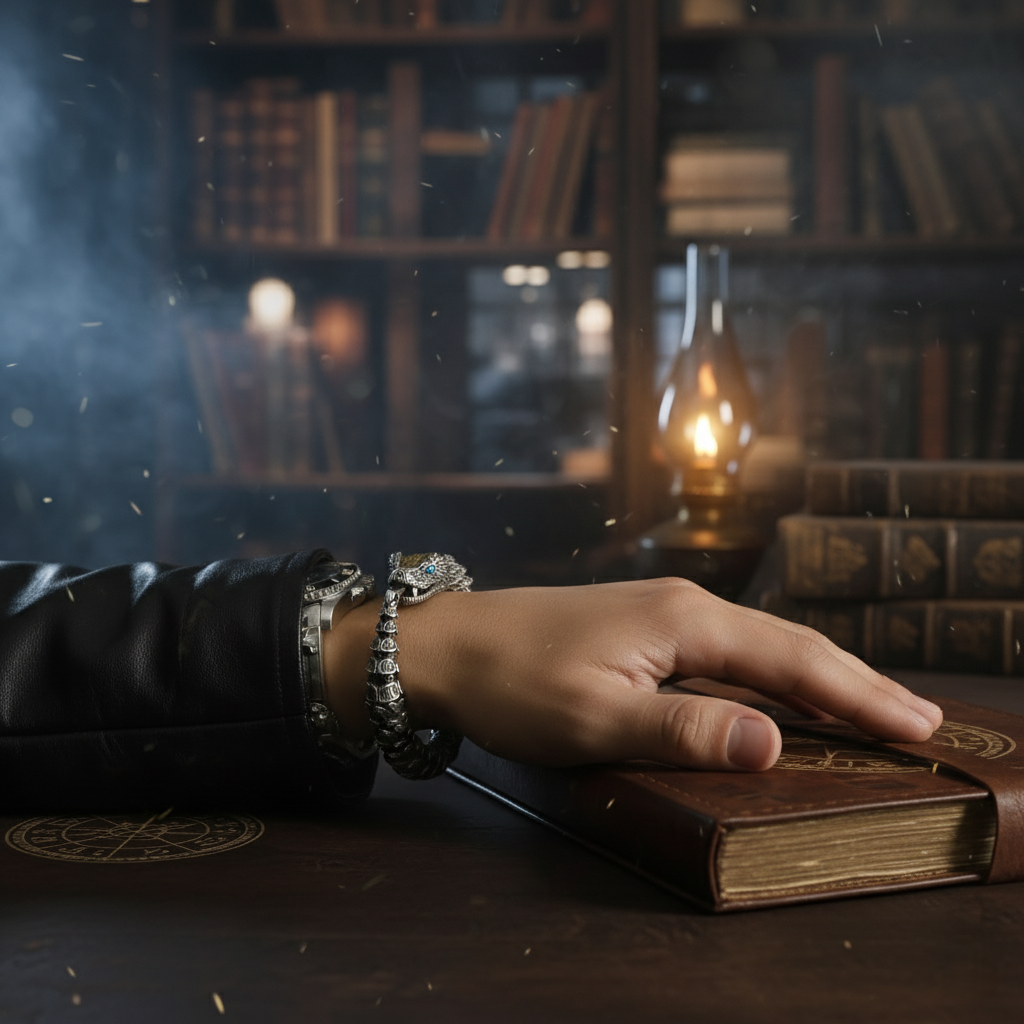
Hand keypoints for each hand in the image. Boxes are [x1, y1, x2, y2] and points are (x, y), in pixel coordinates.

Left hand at [326, 578, 941, 771]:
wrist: (445, 644)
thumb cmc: (512, 681)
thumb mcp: (595, 719)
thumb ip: (684, 732)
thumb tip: (775, 745)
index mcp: (684, 622)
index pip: (793, 661)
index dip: (858, 695)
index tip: (915, 723)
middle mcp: (685, 604)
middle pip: (789, 643)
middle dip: (855, 681)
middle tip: (918, 716)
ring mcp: (664, 611)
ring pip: (761, 643)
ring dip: (818, 675)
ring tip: (870, 704)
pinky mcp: (645, 626)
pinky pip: (730, 649)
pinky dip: (772, 672)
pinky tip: (780, 692)